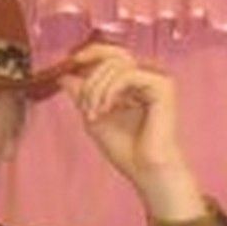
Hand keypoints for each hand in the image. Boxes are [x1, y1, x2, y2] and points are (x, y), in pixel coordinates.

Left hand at [60, 42, 204, 219]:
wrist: (146, 171)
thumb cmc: (127, 151)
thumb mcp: (94, 117)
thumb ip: (81, 95)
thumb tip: (63, 74)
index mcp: (135, 81)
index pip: (111, 55)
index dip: (90, 53)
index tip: (70, 62)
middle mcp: (148, 76)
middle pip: (113, 55)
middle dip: (90, 78)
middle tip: (83, 105)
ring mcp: (157, 79)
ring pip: (118, 64)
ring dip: (97, 88)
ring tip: (93, 114)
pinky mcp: (163, 86)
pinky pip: (129, 74)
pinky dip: (111, 90)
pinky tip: (106, 109)